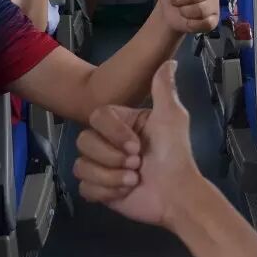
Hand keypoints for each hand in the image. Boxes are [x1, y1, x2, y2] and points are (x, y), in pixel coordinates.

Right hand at [73, 62, 204, 227]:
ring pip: (81, 165)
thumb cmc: (175, 154)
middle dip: (111, 156)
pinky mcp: (99, 190)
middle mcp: (109, 142)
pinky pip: (84, 187)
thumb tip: (169, 61)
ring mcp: (102, 166)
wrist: (176, 195)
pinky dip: (105, 191)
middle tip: (137, 164)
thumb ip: (163, 88)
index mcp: (123, 123)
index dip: (113, 132)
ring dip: (109, 175)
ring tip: (133, 179)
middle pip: (83, 141)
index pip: (97, 116)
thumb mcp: (172, 117)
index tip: (136, 145)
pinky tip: (125, 192)